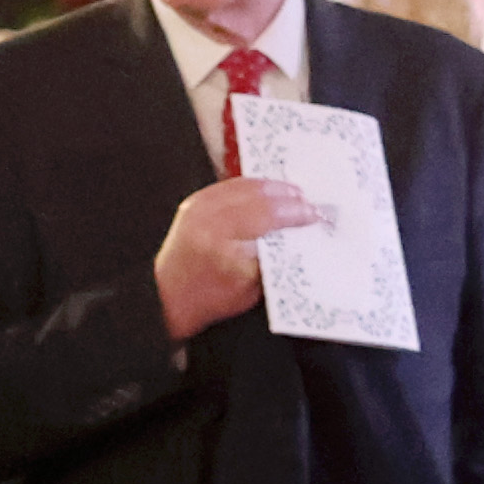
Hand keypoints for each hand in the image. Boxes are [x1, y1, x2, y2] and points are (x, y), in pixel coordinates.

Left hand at [154, 175, 326, 341]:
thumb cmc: (210, 298)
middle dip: (289, 199)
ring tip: (293, 193)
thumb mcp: (251, 287)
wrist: (170, 294)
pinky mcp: (195, 203)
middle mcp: (210, 223)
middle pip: (259, 199)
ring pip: (245, 187)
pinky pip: (229, 185)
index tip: (314, 216)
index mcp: (226, 247)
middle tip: (308, 204)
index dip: (296, 215)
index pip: (270, 221)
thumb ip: (274, 260)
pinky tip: (267, 189)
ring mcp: (200, 209)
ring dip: (273, 187)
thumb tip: (298, 235)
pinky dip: (252, 185)